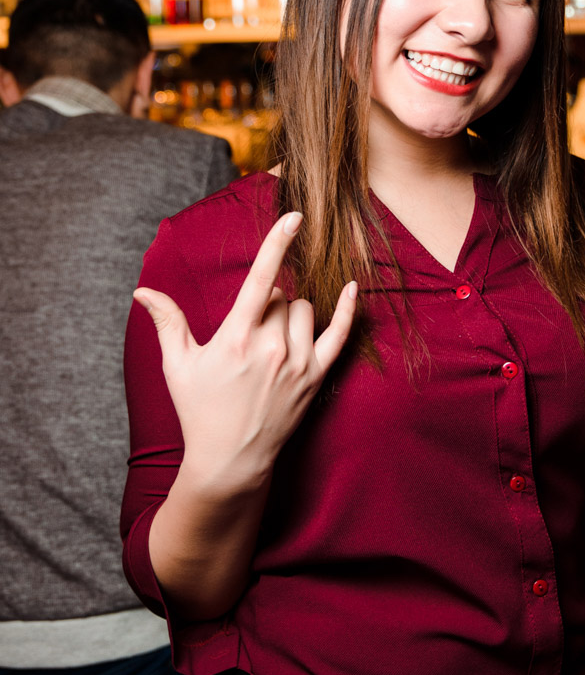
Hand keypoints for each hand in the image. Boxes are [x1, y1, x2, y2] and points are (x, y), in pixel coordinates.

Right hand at [134, 212, 357, 498]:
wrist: (231, 459)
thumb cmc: (200, 410)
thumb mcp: (179, 365)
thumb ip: (168, 322)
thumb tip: (142, 292)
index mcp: (237, 337)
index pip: (262, 279)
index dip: (277, 243)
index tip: (294, 216)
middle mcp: (272, 346)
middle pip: (281, 297)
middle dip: (267, 305)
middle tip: (248, 336)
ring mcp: (298, 362)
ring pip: (305, 311)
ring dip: (292, 315)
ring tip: (271, 343)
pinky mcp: (316, 377)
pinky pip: (340, 335)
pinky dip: (347, 311)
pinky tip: (353, 288)